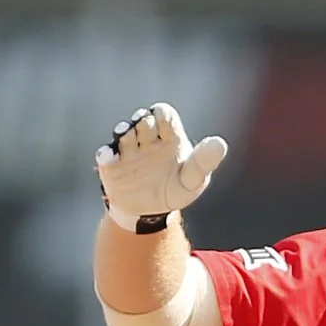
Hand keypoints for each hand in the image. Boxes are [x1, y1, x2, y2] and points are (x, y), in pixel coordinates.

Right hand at [95, 102, 227, 230]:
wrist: (153, 211)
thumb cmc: (175, 189)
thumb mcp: (192, 179)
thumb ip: (203, 162)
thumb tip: (219, 143)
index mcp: (168, 137)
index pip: (164, 114)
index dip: (162, 114)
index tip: (162, 120)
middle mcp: (147, 139)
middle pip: (142, 120)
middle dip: (142, 121)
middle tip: (143, 125)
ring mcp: (128, 150)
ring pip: (123, 133)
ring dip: (123, 130)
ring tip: (125, 133)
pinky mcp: (112, 165)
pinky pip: (106, 155)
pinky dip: (106, 154)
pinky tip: (108, 157)